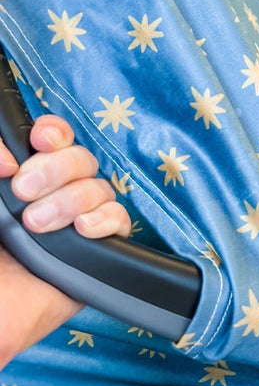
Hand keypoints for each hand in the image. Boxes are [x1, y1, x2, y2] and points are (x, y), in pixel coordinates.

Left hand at [0, 114, 130, 369]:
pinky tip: (80, 229)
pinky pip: (120, 221)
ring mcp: (75, 224)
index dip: (56, 133)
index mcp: (23, 180)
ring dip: (71, 199)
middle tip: (24, 192)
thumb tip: (12, 157)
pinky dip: (104, 219)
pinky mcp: (96, 253)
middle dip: (57, 168)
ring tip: (36, 225)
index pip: (55, 140)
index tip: (39, 141)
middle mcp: (52, 197)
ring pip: (102, 188)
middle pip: (83, 159)